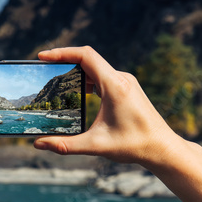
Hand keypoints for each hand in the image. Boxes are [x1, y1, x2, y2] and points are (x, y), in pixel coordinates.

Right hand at [34, 46, 185, 165]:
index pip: (85, 56)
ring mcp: (126, 81)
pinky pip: (103, 75)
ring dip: (76, 70)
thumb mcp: (96, 145)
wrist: (163, 148)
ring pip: (96, 67)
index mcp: (114, 86)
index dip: (62, 52)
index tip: (43, 57)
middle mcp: (121, 78)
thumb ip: (65, 145)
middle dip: (64, 60)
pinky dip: (87, 78)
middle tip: (44, 68)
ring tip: (57, 79)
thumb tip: (38, 144)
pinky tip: (79, 90)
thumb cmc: (134, 145)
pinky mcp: (128, 87)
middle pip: (88, 58)